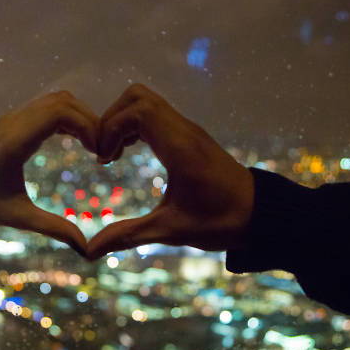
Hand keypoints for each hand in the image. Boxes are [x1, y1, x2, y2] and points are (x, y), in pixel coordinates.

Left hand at [0, 91, 98, 290]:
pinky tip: (77, 142)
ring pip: (56, 101)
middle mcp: (13, 123)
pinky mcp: (11, 123)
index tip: (99, 153)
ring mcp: (11, 120)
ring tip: (94, 146)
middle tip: (104, 151)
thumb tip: (86, 249)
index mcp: (14, 141)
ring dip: (80, 117)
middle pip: (64, 101)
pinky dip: (67, 118)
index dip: (88, 126)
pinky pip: (46, 108)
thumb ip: (54, 229)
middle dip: (90, 120)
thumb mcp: (18, 218)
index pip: (60, 112)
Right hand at [86, 84, 254, 259]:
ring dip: (122, 120)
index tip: (103, 159)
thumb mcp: (172, 230)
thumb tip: (89, 252)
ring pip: (146, 101)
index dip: (111, 128)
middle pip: (138, 97)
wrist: (260, 215)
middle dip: (112, 119)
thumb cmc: (221, 222)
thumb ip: (128, 235)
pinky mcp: (190, 135)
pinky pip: (155, 113)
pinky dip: (135, 125)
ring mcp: (188, 130)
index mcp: (180, 149)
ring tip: (113, 153)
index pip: (137, 112)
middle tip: (103, 152)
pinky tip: (128, 153)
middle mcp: (184, 131)